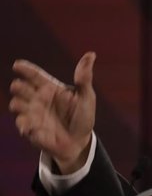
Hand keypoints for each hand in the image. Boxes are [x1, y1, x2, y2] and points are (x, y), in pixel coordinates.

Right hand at [8, 52, 96, 173]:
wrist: (79, 142)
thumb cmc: (82, 116)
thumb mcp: (86, 97)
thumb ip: (84, 78)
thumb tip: (91, 54)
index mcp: (51, 88)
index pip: (35, 76)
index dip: (26, 69)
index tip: (17, 65)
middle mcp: (38, 99)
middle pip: (22, 88)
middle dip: (18, 87)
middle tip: (19, 86)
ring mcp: (32, 114)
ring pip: (16, 104)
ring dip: (18, 104)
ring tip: (21, 105)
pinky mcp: (30, 129)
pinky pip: (22, 125)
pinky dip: (24, 124)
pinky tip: (29, 127)